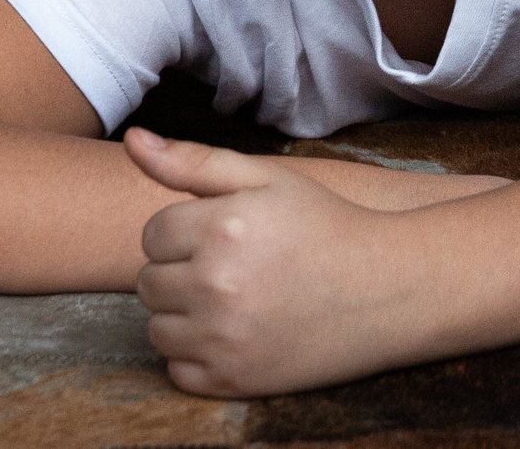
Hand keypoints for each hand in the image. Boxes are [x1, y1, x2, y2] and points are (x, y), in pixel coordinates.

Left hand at [128, 129, 418, 395]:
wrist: (385, 290)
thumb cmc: (325, 225)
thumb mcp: (268, 179)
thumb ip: (194, 161)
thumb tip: (133, 140)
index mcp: (221, 227)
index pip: (152, 234)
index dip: (186, 232)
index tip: (226, 236)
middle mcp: (214, 284)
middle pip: (148, 282)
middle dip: (181, 272)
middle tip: (233, 268)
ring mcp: (221, 338)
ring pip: (156, 328)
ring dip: (183, 315)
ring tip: (234, 300)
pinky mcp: (230, 379)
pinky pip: (177, 369)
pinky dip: (197, 355)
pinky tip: (236, 333)